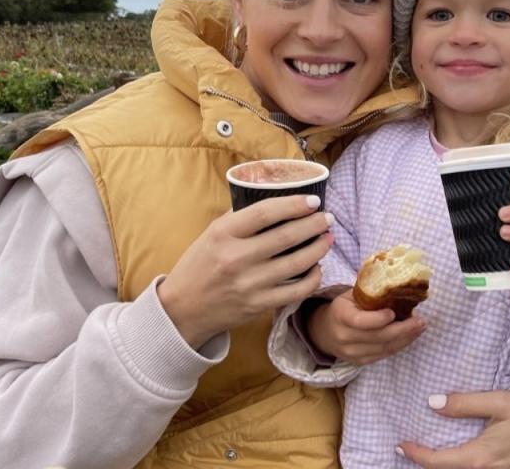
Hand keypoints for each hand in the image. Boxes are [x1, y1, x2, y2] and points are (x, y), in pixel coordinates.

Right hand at [158, 194, 331, 348]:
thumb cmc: (198, 266)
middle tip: (328, 218)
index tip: (313, 201)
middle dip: (314, 224)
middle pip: (286, 236)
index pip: (265, 213)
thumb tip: (272, 198)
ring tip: (328, 238)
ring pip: (297, 263)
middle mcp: (237, 258)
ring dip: (319, 248)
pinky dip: (313, 277)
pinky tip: (317, 267)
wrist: (182, 310)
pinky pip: (296, 290)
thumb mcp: (211, 234)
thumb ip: (238, 217)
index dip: (294, 204)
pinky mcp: (258, 305)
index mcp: (223, 234)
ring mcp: (249, 284)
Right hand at [307, 290, 425, 364]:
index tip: (393, 313)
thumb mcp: (350, 296)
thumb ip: (369, 293)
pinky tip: (410, 336)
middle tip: (420, 321)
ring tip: (420, 328)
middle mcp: (344, 337)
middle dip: (402, 330)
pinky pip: (383, 355)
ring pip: (384, 348)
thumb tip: (398, 285)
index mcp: (340, 316)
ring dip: (405, 339)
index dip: (378, 319)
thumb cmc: (343, 308)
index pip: (360, 321)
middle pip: (377, 337)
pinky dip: (399, 345)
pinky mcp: (360, 361)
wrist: (325, 332)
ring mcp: (352, 352)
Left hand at [397, 376, 509, 468]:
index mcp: (481, 456)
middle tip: (411, 453)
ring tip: (434, 455)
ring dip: (449, 467)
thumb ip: (465, 404)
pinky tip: (467, 457)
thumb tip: (433, 403)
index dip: (416, 454)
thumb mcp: (499, 401)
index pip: (438, 462)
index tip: (400, 445)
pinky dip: (469, 468)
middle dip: (430, 466)